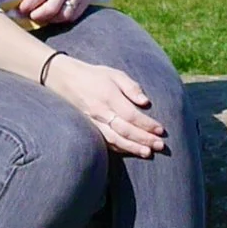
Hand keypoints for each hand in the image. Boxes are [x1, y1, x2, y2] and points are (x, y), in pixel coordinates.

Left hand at [18, 0, 108, 25]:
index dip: (27, 6)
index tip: (21, 9)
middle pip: (50, 8)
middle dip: (37, 16)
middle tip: (31, 15)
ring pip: (62, 16)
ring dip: (50, 19)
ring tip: (43, 16)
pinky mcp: (86, 0)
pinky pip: (73, 16)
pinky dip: (62, 19)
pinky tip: (56, 15)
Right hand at [43, 55, 166, 156]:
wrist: (65, 80)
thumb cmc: (95, 76)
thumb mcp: (114, 74)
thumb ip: (131, 87)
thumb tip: (146, 102)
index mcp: (109, 96)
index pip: (131, 115)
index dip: (147, 125)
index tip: (161, 131)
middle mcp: (100, 112)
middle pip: (125, 130)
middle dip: (144, 139)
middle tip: (160, 146)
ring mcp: (93, 122)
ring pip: (114, 139)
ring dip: (132, 148)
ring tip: (148, 153)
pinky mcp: (89, 128)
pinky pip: (105, 141)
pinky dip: (119, 148)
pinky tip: (131, 151)